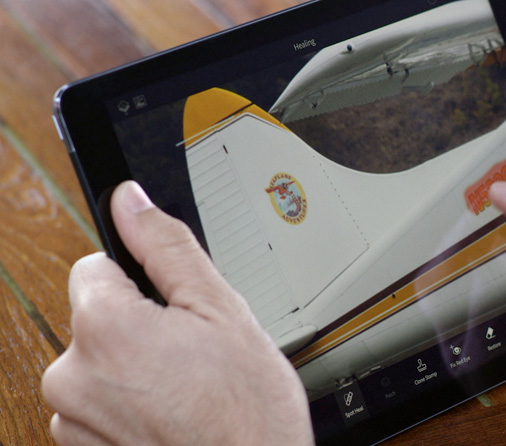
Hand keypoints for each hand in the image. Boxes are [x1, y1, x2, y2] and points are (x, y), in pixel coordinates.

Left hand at [42, 181, 312, 444]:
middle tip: (192, 350)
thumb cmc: (247, 409)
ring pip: (99, 359)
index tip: (172, 305)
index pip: (95, 265)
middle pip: (96, 316)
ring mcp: (74, 417)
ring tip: (186, 385)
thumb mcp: (221, 309)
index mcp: (104, 327)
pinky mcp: (82, 445)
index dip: (142, 280)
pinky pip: (97, 401)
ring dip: (133, 366)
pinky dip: (128, 402)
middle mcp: (73, 374)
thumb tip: (130, 202)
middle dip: (139, 324)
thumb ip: (166, 246)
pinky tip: (172, 409)